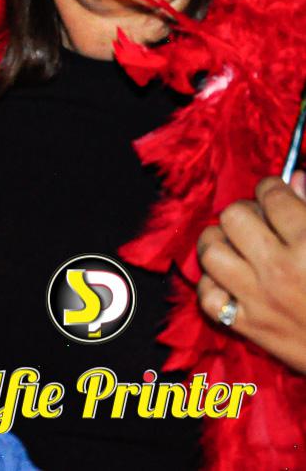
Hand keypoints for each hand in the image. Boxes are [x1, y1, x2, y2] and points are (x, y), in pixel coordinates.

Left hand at [197, 172, 305, 372]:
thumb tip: (296, 178)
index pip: (271, 194)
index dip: (274, 189)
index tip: (277, 195)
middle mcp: (280, 269)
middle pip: (233, 216)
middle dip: (246, 211)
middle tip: (260, 222)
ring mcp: (259, 299)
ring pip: (211, 250)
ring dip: (221, 242)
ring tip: (239, 246)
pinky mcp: (249, 327)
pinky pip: (208, 295)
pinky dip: (214, 284)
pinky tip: (233, 279)